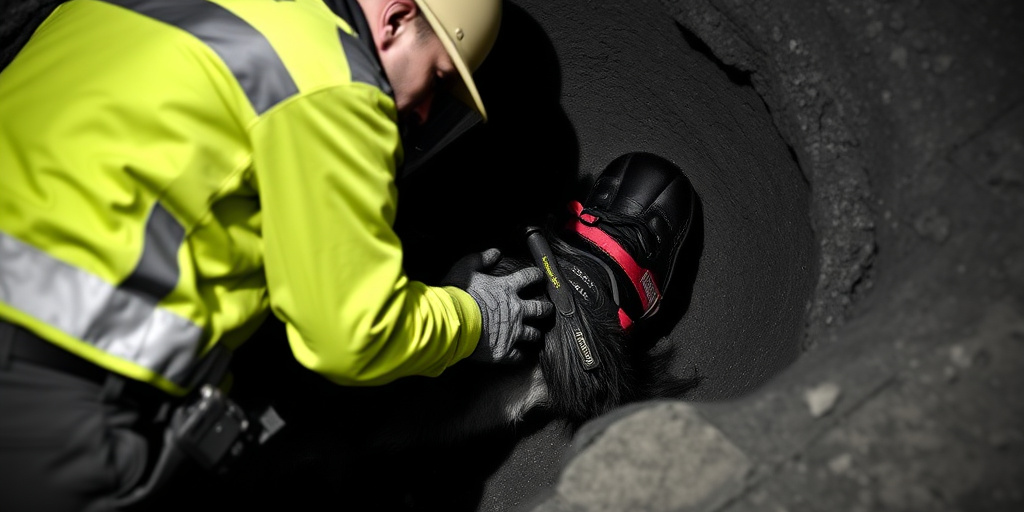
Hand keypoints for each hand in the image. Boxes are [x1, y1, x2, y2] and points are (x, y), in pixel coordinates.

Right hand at [443, 248, 553, 362]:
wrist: (453, 321)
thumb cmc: (458, 293)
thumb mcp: (466, 267)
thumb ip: (482, 259)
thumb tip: (496, 253)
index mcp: (507, 289)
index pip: (529, 278)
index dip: (537, 276)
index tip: (540, 276)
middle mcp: (516, 310)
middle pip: (540, 309)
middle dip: (547, 309)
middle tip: (549, 309)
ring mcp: (513, 332)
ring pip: (533, 334)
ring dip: (536, 334)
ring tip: (538, 336)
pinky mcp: (505, 350)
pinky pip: (520, 356)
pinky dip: (523, 356)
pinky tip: (524, 356)